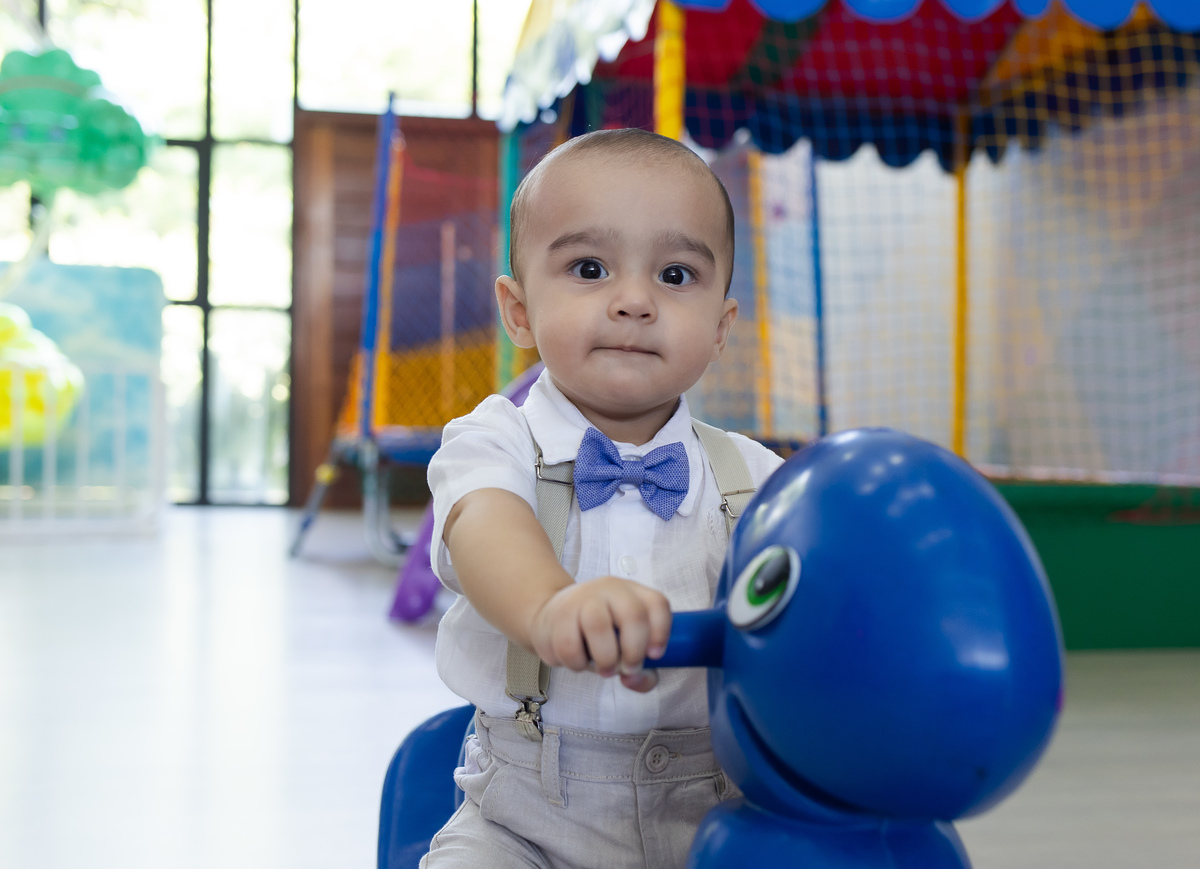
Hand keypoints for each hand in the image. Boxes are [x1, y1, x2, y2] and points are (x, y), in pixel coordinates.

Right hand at [529, 576, 670, 692]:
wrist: (549, 616)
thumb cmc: (595, 636)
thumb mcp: (623, 646)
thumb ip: (641, 672)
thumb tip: (633, 679)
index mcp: (632, 594)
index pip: (657, 603)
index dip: (661, 632)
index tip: (655, 656)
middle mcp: (609, 590)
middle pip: (632, 614)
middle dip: (634, 651)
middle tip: (628, 669)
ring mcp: (582, 599)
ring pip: (598, 625)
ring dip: (606, 658)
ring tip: (604, 670)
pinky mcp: (558, 615)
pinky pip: (569, 644)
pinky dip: (577, 663)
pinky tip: (578, 662)